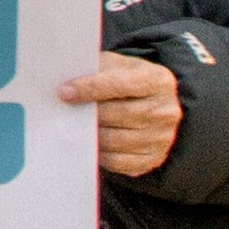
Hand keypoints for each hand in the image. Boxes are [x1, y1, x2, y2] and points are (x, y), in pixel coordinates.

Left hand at [63, 49, 183, 176]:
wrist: (152, 106)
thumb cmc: (126, 82)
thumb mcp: (117, 66)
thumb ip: (96, 71)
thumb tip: (66, 85)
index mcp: (158, 80)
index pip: (121, 84)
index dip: (90, 88)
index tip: (64, 92)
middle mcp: (166, 110)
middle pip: (120, 114)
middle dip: (88, 114)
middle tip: (63, 111)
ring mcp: (162, 137)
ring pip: (117, 140)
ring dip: (90, 135)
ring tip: (72, 127)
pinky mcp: (153, 159)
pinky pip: (119, 161)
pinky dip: (99, 153)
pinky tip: (88, 142)